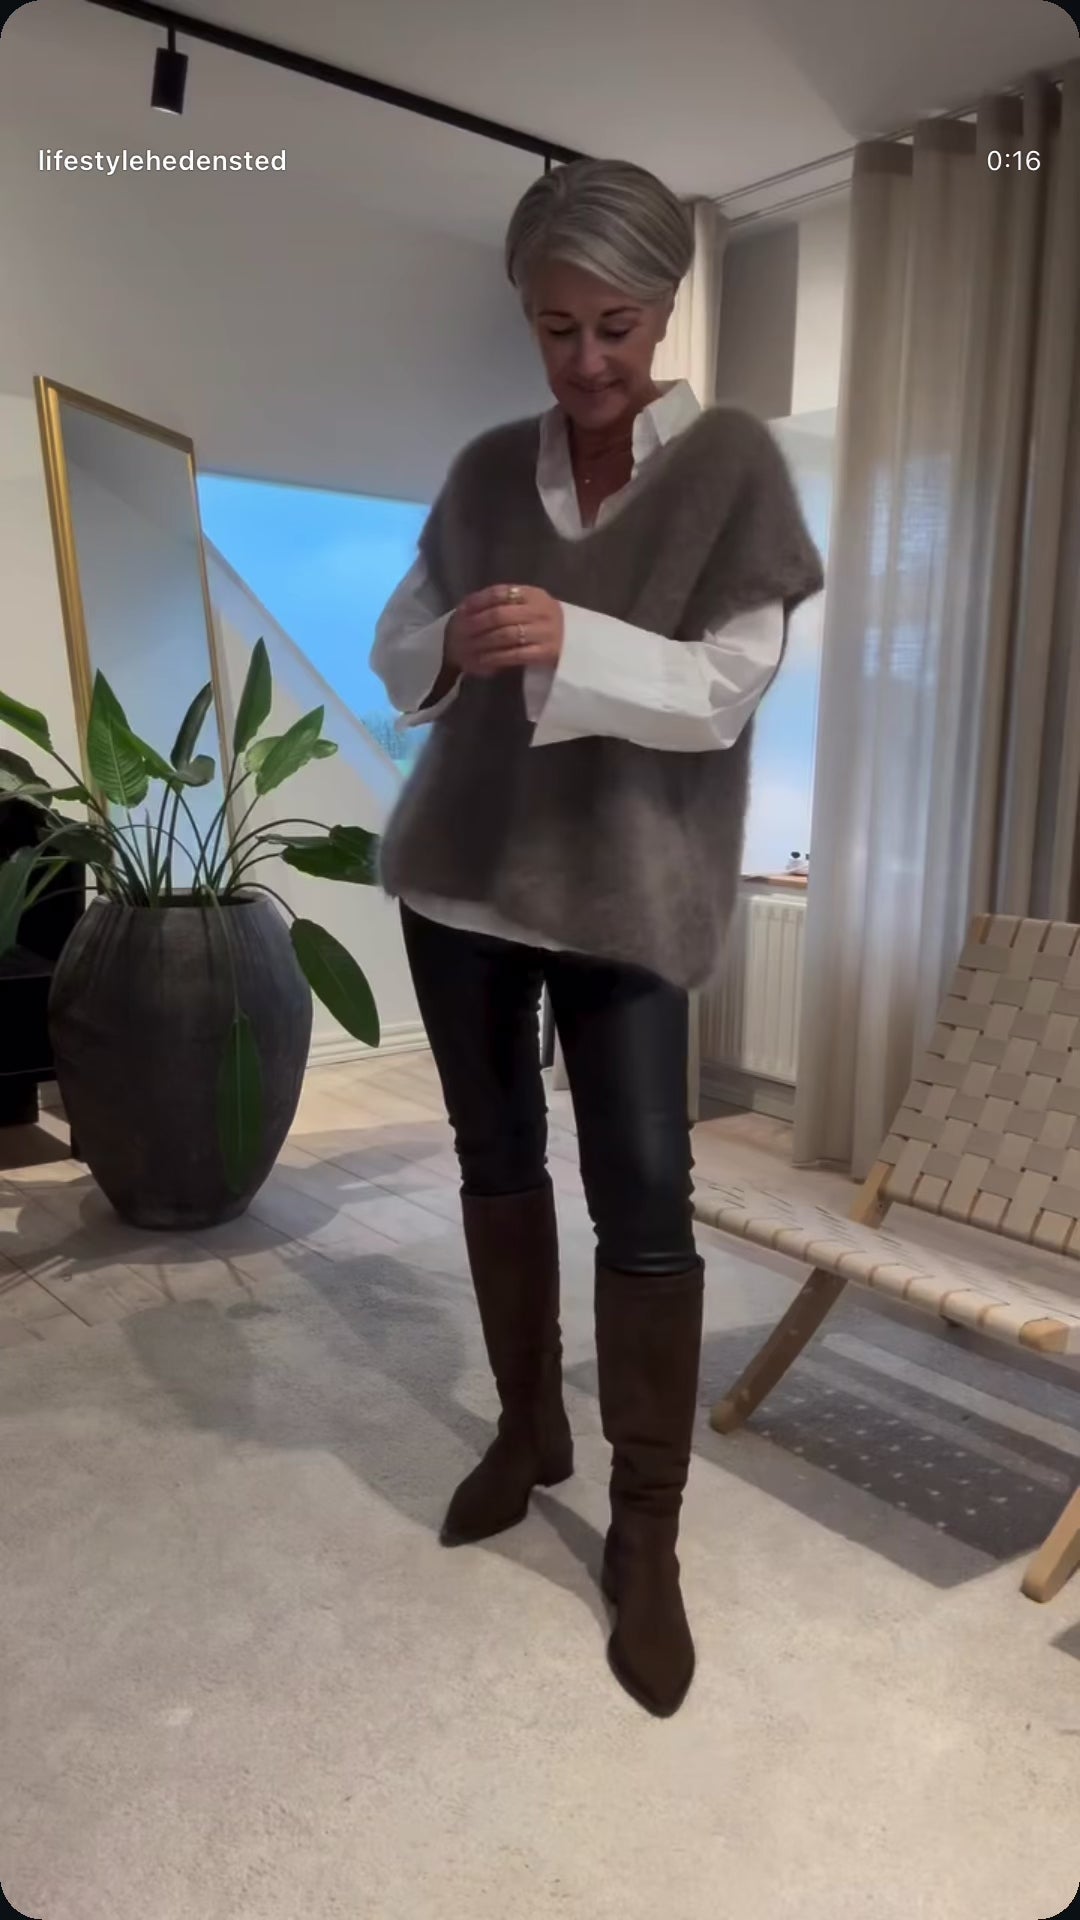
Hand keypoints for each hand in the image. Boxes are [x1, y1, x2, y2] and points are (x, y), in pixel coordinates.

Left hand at [445, 585, 563, 677]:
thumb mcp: (531, 606)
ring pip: (506, 635)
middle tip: (460, 633)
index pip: (500, 592)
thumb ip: (507, 602)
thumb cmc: (545, 624)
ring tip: (467, 649)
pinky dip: (496, 658)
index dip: (478, 601)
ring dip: (483, 643)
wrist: (577, 645)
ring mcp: (546, 632)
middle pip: (500, 614)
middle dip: (476, 624)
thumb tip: (469, 604)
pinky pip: (515, 655)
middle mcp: (542, 610)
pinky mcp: (547, 653)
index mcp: (536, 595)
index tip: (461, 610)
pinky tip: (483, 661)